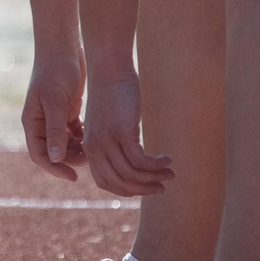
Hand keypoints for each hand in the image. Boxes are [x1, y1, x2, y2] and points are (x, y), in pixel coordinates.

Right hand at [22, 52, 86, 181]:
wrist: (63, 47)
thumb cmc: (56, 71)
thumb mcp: (56, 101)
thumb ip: (55, 130)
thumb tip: (55, 158)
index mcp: (32, 122)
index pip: (40, 155)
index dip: (55, 169)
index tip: (74, 177)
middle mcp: (41, 122)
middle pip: (55, 152)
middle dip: (71, 158)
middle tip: (90, 158)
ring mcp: (54, 116)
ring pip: (66, 143)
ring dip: (78, 148)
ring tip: (94, 146)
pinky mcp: (67, 110)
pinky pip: (75, 131)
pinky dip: (83, 136)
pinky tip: (94, 133)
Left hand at [81, 73, 173, 196]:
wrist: (109, 70)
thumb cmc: (111, 95)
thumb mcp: (108, 124)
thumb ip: (113, 144)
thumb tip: (132, 163)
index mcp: (90, 149)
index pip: (107, 183)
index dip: (128, 190)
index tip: (146, 187)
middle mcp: (95, 148)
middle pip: (120, 183)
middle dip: (144, 190)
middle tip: (162, 187)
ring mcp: (107, 141)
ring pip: (132, 174)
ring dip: (154, 178)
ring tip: (170, 173)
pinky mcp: (122, 132)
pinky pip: (141, 161)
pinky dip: (156, 165)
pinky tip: (167, 159)